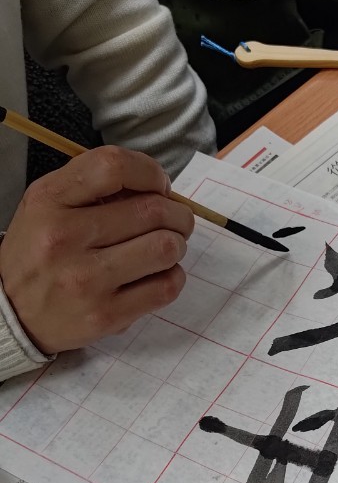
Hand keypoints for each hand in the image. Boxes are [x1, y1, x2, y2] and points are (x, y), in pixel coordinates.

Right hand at [0, 146, 193, 354]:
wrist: (11, 313)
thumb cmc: (38, 252)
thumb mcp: (48, 204)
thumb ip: (95, 186)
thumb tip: (156, 186)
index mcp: (49, 201)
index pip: (114, 167)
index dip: (150, 172)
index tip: (158, 185)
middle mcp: (64, 238)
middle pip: (152, 210)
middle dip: (176, 213)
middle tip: (174, 220)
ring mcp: (86, 280)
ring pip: (165, 247)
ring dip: (177, 244)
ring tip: (165, 247)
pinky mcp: (106, 315)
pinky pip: (165, 287)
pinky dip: (173, 276)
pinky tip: (158, 273)